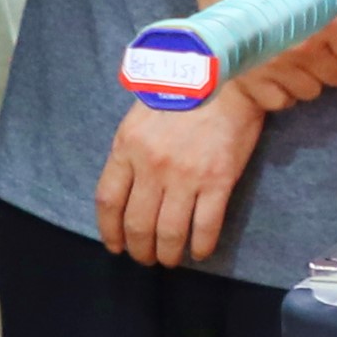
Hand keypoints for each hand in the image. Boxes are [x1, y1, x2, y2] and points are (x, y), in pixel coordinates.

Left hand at [97, 90, 271, 266]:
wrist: (228, 76)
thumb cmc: (183, 90)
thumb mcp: (141, 114)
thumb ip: (130, 148)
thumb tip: (126, 185)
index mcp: (128, 147)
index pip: (109, 201)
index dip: (110, 230)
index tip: (116, 245)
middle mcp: (152, 166)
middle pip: (138, 224)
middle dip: (140, 250)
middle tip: (146, 258)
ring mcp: (185, 176)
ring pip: (169, 232)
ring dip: (168, 254)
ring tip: (170, 260)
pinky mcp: (218, 181)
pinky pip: (205, 227)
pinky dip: (200, 246)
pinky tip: (199, 251)